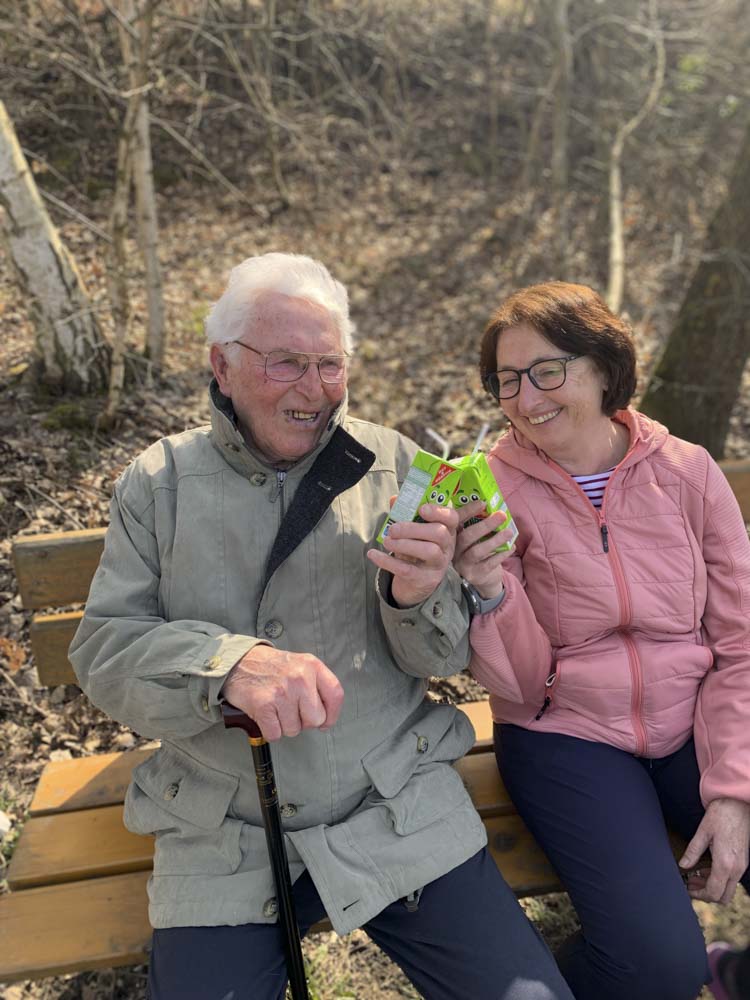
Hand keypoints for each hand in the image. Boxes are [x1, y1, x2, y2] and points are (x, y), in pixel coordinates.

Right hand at [220, 645, 343, 741]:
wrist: (238, 662)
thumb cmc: (270, 667)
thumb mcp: (299, 664)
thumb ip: (315, 685)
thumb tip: (325, 717)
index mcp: (312, 665)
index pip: (335, 695)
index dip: (332, 714)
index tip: (325, 722)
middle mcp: (300, 677)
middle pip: (316, 719)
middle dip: (304, 722)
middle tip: (290, 710)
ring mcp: (282, 692)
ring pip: (294, 730)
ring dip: (284, 725)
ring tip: (275, 708)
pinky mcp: (264, 705)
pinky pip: (275, 734)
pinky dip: (269, 730)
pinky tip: (265, 714)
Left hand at [367, 503, 458, 606]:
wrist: (414, 583)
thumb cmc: (414, 551)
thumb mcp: (412, 533)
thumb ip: (405, 514)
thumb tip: (395, 499)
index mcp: (446, 531)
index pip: (451, 518)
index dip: (438, 511)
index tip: (421, 508)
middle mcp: (447, 548)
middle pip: (439, 533)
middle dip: (414, 528)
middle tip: (393, 529)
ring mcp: (438, 565)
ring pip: (429, 551)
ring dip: (404, 544)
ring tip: (387, 541)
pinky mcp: (424, 580)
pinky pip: (407, 569)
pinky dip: (387, 561)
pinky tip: (373, 554)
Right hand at [453, 499, 514, 598]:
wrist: (484, 579)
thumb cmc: (482, 552)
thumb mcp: (478, 538)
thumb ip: (481, 525)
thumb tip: (498, 509)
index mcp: (453, 537)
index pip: (457, 521)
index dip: (468, 511)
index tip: (483, 503)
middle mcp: (453, 551)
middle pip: (466, 536)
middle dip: (485, 525)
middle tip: (501, 515)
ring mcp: (462, 564)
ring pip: (476, 551)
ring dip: (495, 540)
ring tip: (509, 532)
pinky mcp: (473, 576)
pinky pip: (488, 564)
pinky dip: (501, 554)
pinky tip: (511, 547)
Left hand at [679, 797, 749, 903]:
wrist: (739, 804)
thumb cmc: (722, 814)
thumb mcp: (703, 832)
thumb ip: (693, 851)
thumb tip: (683, 865)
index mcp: (725, 863)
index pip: (714, 892)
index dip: (699, 895)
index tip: (688, 889)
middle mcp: (736, 868)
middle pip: (723, 897)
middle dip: (707, 895)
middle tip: (691, 884)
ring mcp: (742, 866)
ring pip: (728, 889)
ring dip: (713, 887)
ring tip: (696, 876)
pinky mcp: (743, 861)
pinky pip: (731, 879)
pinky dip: (719, 879)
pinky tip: (707, 868)